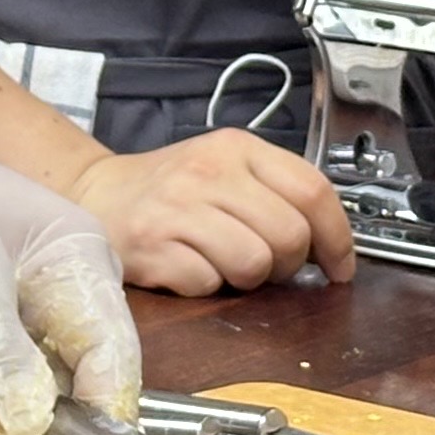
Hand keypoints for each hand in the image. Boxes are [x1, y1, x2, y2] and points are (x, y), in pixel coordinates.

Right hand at [66, 129, 356, 295]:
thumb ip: (277, 193)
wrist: (94, 195)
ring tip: (225, 265)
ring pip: (254, 263)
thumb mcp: (226, 168)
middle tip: (270, 267)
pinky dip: (206, 286)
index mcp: (236, 148)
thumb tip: (330, 244)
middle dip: (289, 264)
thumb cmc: (170, 189)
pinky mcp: (151, 247)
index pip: (312, 189)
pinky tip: (190, 267)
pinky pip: (209, 283)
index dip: (338, 236)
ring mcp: (176, 208)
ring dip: (248, 279)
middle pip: (289, 234)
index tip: (340, 265)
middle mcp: (207, 172)